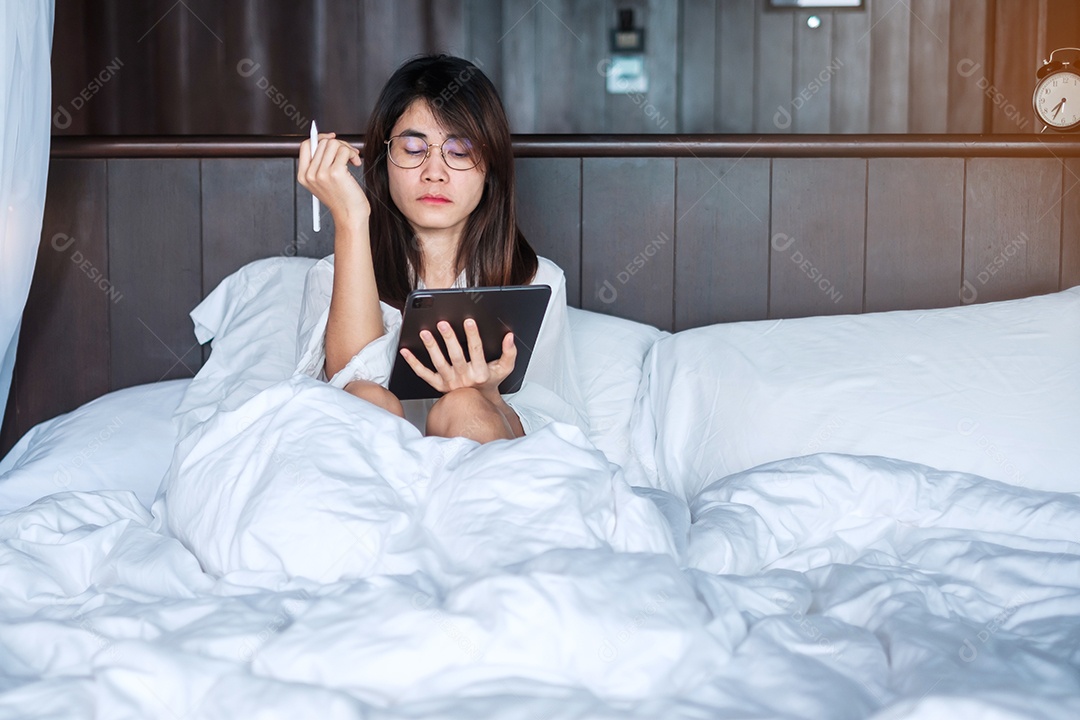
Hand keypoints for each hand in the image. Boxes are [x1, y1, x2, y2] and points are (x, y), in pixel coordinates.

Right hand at [297, 132, 367, 225]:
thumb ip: (321, 163)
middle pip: (322, 142)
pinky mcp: (335, 173)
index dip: (319, 137)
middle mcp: (310, 174)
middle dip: (339, 144)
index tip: (332, 138)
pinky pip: (344, 151)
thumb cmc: (342, 200)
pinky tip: (355, 163)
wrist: (350, 217)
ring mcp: (321, 173)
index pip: (305, 145)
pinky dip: (352, 154)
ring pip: (333, 144)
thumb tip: (328, 139)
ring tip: (352, 160)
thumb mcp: (324, 182)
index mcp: (303, 176)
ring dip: (347, 148)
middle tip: (349, 154)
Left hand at [399, 318, 516, 398]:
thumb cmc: (489, 381)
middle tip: (442, 323)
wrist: (478, 401)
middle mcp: (464, 378)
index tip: (469, 321)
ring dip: (431, 348)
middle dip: (449, 338)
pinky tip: (405, 350)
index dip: (473, 335)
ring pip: (438, 363)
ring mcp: (449, 382)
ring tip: (425, 333)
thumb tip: (509, 337)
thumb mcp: (505, 369)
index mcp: (480, 373)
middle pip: (455, 356)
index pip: (476, 351)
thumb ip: (509, 353)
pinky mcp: (437, 385)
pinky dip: (413, 363)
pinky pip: (423, 374)